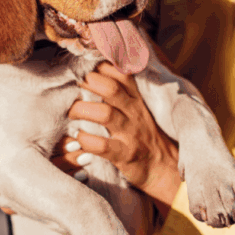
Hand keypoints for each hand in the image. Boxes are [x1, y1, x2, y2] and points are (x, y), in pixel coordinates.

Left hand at [65, 61, 181, 218]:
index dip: (99, 67)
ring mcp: (130, 133)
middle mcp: (134, 112)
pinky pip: (102, 145)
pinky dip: (85, 141)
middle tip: (71, 90)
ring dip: (81, 110)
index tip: (82, 70)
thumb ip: (121, 91)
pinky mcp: (125, 155)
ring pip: (104, 114)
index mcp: (136, 99)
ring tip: (70, 114)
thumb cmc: (143, 136)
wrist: (163, 167)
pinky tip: (78, 139)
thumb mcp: (137, 109)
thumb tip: (94, 73)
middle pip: (110, 88)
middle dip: (87, 84)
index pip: (120, 73)